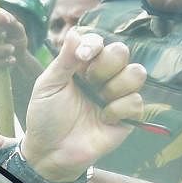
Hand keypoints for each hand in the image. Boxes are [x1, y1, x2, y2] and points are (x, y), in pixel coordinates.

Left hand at [20, 30, 145, 181]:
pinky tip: (103, 118)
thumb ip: (64, 60)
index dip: (94, 45)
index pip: (98, 42)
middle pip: (121, 52)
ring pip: (136, 73)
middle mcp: (102, 77)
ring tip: (98, 99)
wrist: (49, 151)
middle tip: (88, 82)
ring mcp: (115, 95)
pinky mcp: (127, 115)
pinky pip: (136, 101)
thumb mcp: (48, 86)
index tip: (82, 57)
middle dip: (105, 65)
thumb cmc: (45, 117)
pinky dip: (118, 109)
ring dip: (116, 85)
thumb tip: (74, 32)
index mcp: (81, 66)